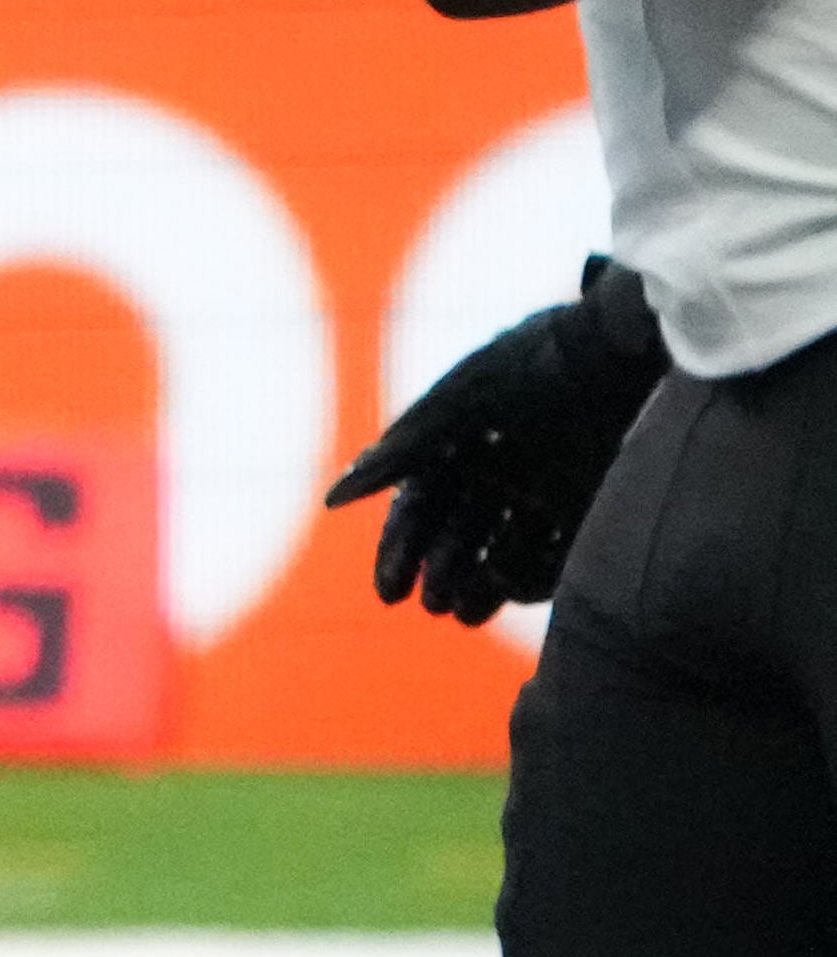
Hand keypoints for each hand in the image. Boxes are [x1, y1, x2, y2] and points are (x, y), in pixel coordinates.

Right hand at [332, 256, 660, 622]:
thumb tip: (332, 499)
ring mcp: (546, 489)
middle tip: (430, 605)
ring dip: (480, 584)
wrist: (623, 344)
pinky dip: (533, 574)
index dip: (400, 552)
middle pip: (457, 536)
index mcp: (456, 445)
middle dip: (439, 573)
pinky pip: (557, 554)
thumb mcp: (455, 406)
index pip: (417, 510)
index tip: (390, 592)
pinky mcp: (591, 503)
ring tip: (465, 612)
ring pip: (503, 551)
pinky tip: (515, 588)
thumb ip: (398, 453)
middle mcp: (498, 470)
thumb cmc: (533, 367)